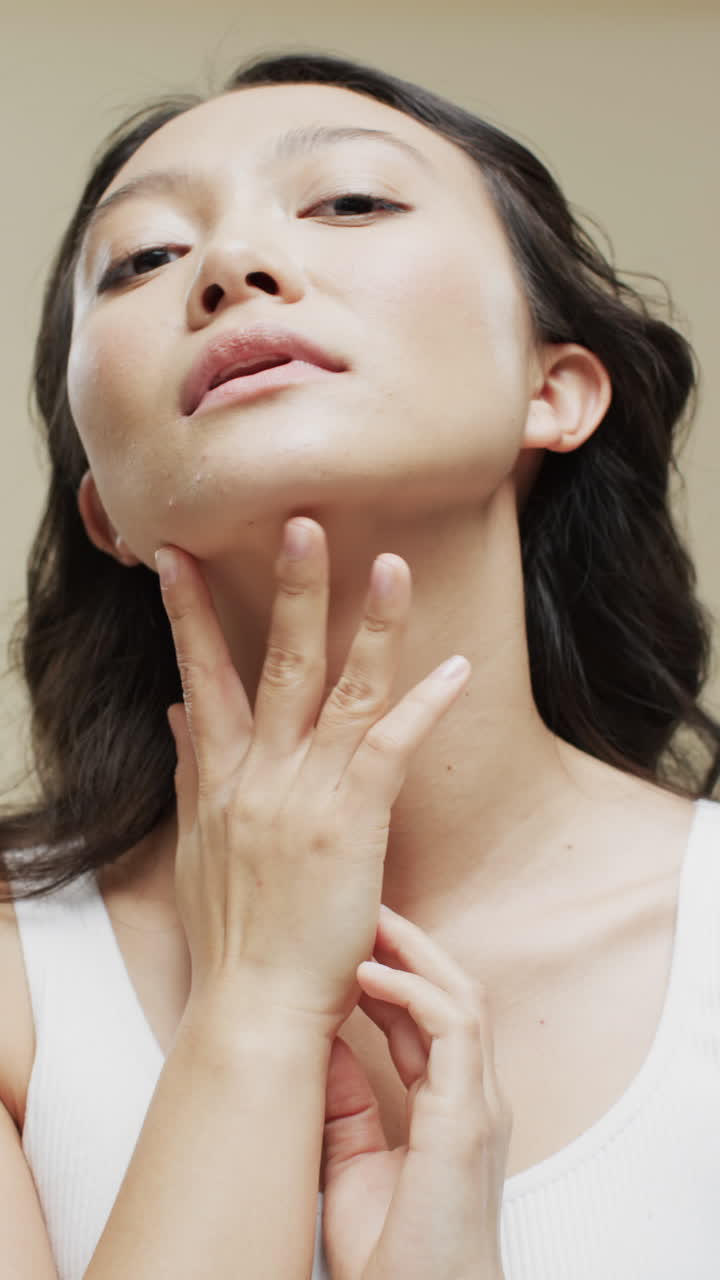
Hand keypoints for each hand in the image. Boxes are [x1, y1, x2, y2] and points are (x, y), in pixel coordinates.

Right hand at [157, 518, 470, 1037]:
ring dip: (369, 625)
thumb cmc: (230, 933)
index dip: (187, 615)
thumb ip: (191, 772)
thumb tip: (177, 715)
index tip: (174, 556)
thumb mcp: (193, 846)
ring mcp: (304, 797)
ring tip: (391, 565)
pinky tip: (454, 668)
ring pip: (340, 692)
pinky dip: (422, 706)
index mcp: (220, 777)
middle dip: (290, 589)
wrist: (254, 1007)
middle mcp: (258, 775)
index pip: (199, 677)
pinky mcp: (351, 825)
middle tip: (302, 522)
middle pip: (275, 663)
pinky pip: (390, 750)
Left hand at [321, 904, 510, 1278]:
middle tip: (364, 912)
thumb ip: (346, 1104)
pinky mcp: (468, 1117)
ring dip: (415, 954)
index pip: (431, 1020)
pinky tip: (369, 973)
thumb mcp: (351, 1164)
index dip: (396, 978)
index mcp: (453, 1110)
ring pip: (462, 997)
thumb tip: (320, 1043)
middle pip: (454, 994)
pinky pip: (454, 1027)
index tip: (353, 948)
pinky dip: (414, 991)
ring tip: (369, 923)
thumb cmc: (392, 1257)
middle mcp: (474, 1098)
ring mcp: (478, 1105)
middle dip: (411, 949)